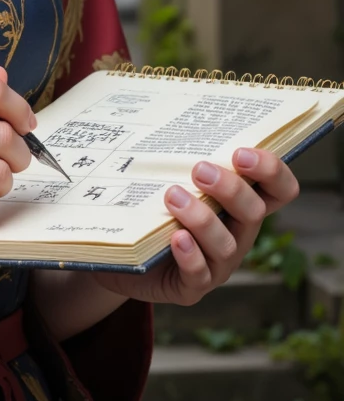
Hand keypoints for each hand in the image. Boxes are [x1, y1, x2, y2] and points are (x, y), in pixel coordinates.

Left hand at [94, 147, 300, 307]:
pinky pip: (199, 274)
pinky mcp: (191, 287)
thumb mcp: (171, 180)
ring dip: (202, 218)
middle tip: (200, 170)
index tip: (242, 153)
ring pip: (227, 244)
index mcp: (240, 206)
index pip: (279, 190)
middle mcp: (237, 235)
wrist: (121, 256)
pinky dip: (190, 255)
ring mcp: (218, 264)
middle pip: (254, 213)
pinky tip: (176, 238)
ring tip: (172, 195)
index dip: (272, 172)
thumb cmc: (152, 210)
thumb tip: (168, 112)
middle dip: (231, 189)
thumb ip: (181, 158)